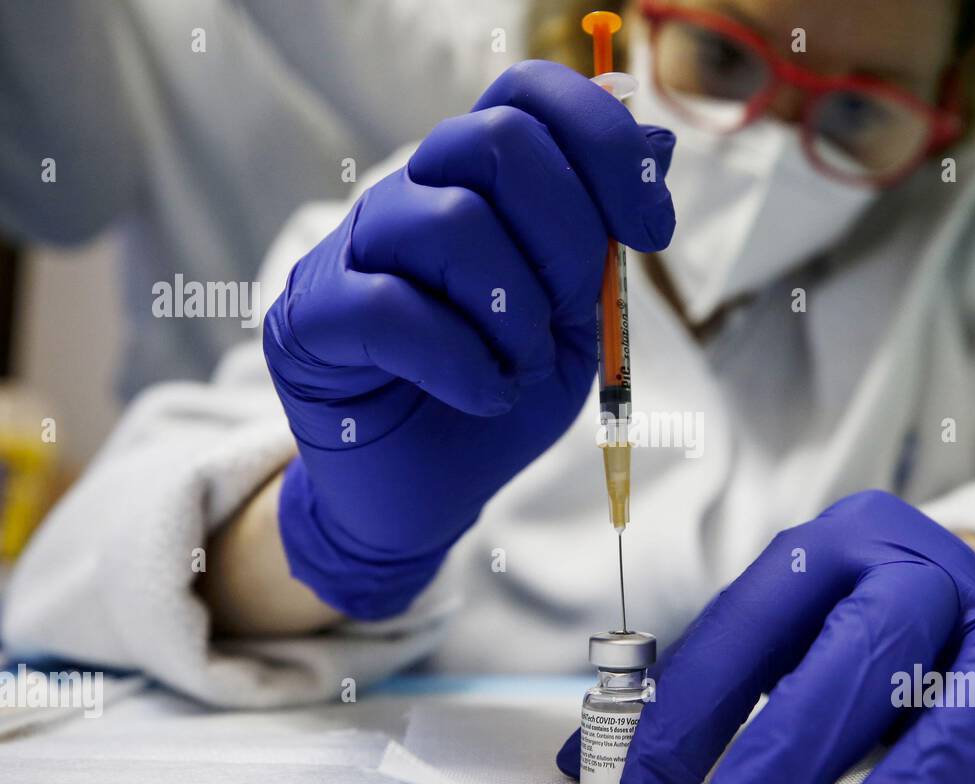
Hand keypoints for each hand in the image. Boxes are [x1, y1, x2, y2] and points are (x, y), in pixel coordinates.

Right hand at [263, 60, 675, 618]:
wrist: (420, 493)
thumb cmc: (494, 391)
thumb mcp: (576, 318)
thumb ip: (607, 234)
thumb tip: (660, 137)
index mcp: (473, 184)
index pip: (527, 94)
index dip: (603, 143)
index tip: (651, 229)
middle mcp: (409, 195)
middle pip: (496, 141)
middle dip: (568, 240)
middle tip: (569, 318)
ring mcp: (351, 250)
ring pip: (452, 223)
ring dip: (516, 315)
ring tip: (517, 369)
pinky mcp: (310, 317)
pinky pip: (395, 309)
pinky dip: (465, 364)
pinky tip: (483, 395)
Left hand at [557, 491, 974, 783]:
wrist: (956, 578)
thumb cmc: (842, 616)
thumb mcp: (772, 627)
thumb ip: (695, 690)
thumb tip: (593, 770)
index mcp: (839, 542)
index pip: (760, 613)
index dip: (699, 701)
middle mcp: (927, 572)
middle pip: (877, 635)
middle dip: (805, 733)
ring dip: (929, 771)